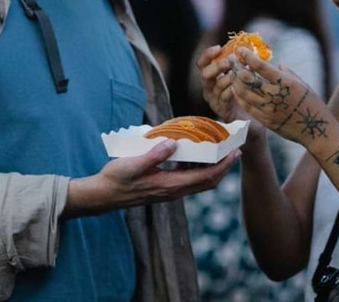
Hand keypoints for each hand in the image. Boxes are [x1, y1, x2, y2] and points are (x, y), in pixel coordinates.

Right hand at [64, 139, 237, 217]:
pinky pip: (187, 179)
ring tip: (218, 149)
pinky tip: (193, 154)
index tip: (235, 153)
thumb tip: (172, 143)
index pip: (205, 178)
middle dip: (224, 167)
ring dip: (212, 167)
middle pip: (207, 182)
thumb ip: (153, 155)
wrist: (104, 195)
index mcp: (169, 185)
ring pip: (198, 181)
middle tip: (234, 150)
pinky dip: (197, 167)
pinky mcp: (164, 187)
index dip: (222, 166)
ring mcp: (169, 190)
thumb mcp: (132, 164)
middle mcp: (173, 191)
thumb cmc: (116, 179)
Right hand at [196, 44, 247, 122]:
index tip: (218, 47)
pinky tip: (239, 87)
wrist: (250, 115)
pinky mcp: (221, 110)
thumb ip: (240, 63)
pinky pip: (224, 98)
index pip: (202, 63)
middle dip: (216, 67)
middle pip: (205, 74)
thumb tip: (247, 48)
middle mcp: (209, 87)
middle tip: (228, 62)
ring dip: (227, 78)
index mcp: (211, 76)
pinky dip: (231, 91)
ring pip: (216, 86)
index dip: (207, 54)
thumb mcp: (241, 74)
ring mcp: (213, 99)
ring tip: (238, 73)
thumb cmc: (245, 91)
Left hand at [231, 49, 332, 145]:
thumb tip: (277, 64)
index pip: (261, 67)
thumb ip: (287, 73)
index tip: (241, 50)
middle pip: (248, 80)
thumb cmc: (312, 104)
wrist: (316, 131)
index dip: (248, 57)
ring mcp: (268, 109)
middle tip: (231, 61)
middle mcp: (275, 95)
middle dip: (237, 68)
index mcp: (285, 82)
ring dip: (235, 82)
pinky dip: (239, 96)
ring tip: (231, 75)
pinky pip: (247, 107)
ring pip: (244, 93)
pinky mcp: (265, 120)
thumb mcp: (303, 84)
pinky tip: (236, 90)